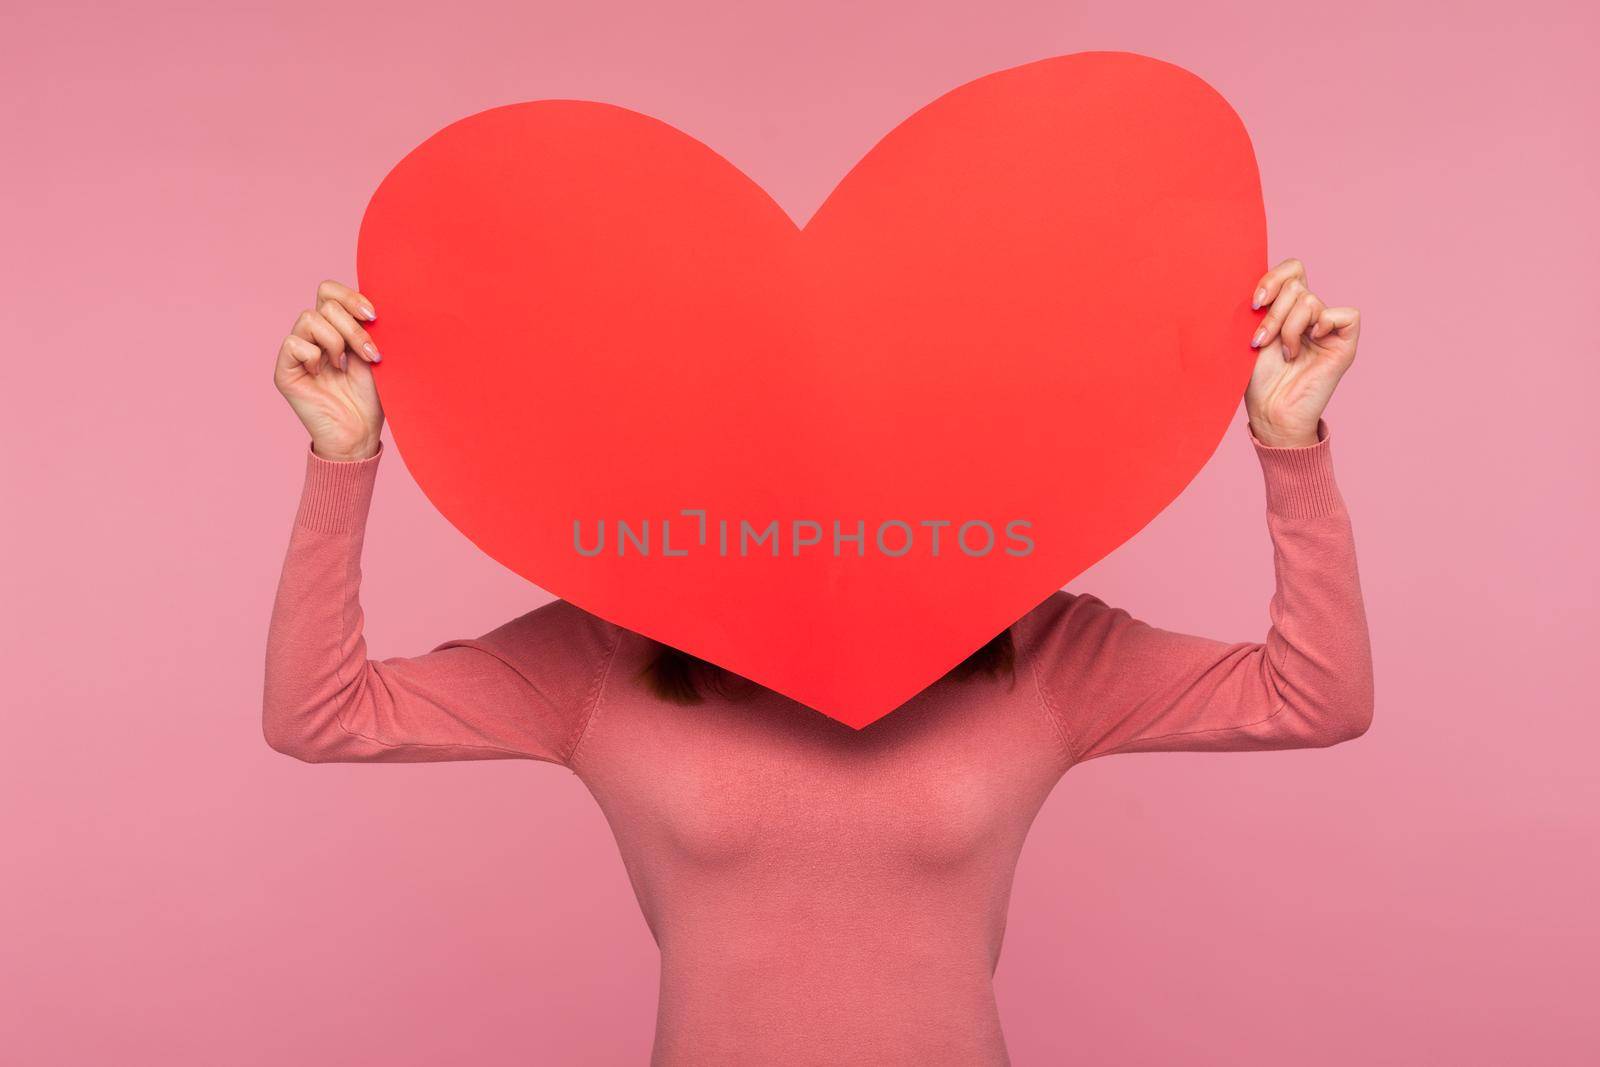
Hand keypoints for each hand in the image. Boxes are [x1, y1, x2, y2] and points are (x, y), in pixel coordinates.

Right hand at [274, 280, 383, 461]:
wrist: (361, 434)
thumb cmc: (372, 399)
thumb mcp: (375, 355)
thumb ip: (366, 327)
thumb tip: (372, 301)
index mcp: (334, 327)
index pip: (329, 291)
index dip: (351, 296)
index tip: (375, 317)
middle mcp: (313, 336)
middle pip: (325, 302)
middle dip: (354, 327)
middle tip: (370, 354)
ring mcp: (297, 352)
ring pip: (310, 318)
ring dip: (336, 341)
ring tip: (344, 366)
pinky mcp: (285, 371)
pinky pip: (294, 343)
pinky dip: (314, 356)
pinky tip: (323, 375)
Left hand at [1244, 259, 1359, 447]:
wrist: (1269, 411)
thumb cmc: (1256, 379)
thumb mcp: (1251, 334)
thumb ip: (1262, 305)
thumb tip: (1258, 277)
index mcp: (1287, 309)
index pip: (1292, 270)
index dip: (1274, 278)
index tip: (1255, 303)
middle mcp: (1310, 315)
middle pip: (1296, 284)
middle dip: (1273, 313)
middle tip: (1261, 341)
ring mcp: (1327, 328)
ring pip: (1310, 301)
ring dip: (1288, 327)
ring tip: (1285, 353)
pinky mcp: (1344, 344)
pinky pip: (1345, 314)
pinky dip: (1323, 325)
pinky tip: (1310, 344)